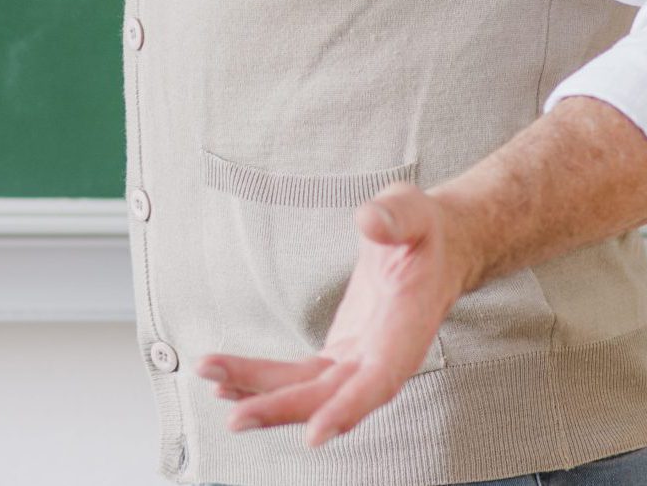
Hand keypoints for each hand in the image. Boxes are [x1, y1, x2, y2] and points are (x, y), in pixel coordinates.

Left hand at [193, 182, 477, 449]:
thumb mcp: (413, 211)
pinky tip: (229, 382)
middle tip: (235, 417)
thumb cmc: (423, 232)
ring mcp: (359, 359)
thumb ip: (396, 217)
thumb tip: (371, 221)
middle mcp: (382, 356)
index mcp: (405, 330)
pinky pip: (300, 376)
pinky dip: (265, 380)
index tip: (315, 435)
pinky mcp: (341, 354)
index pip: (379, 380)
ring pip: (307, 389)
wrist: (435, 248)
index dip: (348, 409)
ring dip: (260, 392)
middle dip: (281, 407)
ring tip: (212, 383)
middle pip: (330, 395)